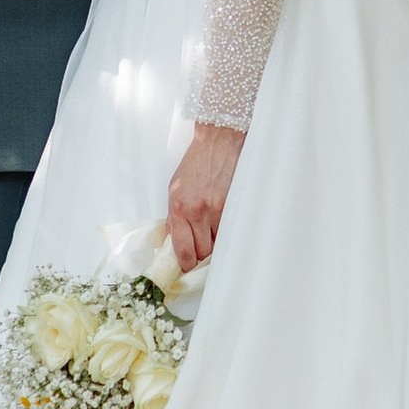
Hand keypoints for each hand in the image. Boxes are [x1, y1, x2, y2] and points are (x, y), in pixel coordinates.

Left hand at [167, 121, 244, 270]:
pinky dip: (225, 233)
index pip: (182, 250)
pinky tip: (222, 225)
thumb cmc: (195, 164)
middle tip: (199, 251)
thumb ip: (175, 217)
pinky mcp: (233, 206)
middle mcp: (197, 211)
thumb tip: (176, 242)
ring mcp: (217, 210)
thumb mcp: (175, 190)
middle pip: (201, 252)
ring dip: (214, 244)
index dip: (185, 264)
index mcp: (178, 208)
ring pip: (217, 245)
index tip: (186, 266)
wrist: (217, 142)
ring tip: (210, 234)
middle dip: (200, 256)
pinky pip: (229, 231)